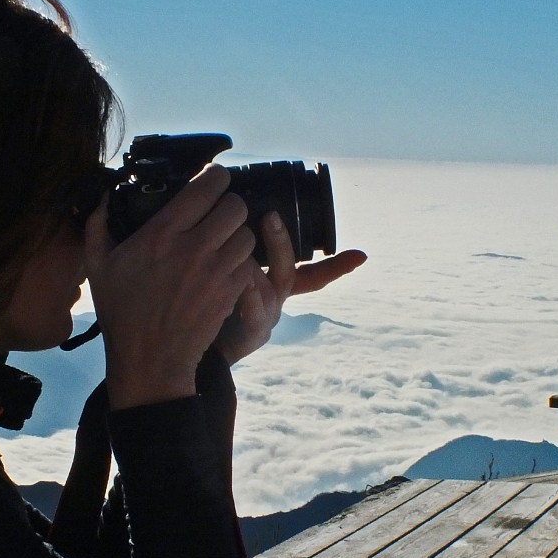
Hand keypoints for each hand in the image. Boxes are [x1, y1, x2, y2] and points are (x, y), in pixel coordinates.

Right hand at [85, 165, 259, 408]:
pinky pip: (249, 265)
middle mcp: (193, 247)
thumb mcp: (98, 267)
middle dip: (230, 205)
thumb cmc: (122, 313)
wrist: (150, 359)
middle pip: (236, 206)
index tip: (213, 179)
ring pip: (246, 234)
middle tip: (219, 213)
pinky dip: (241, 263)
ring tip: (224, 242)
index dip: (215, 177)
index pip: (205, 188)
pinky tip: (226, 268)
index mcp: (161, 234)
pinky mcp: (230, 293)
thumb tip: (102, 197)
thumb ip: (97, 226)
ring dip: (238, 234)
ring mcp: (215, 271)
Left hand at [214, 211, 367, 364]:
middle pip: (289, 271)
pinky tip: (241, 282)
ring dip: (251, 265)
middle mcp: (277, 300)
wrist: (196, 347)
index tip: (361, 256)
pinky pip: (253, 313)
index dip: (336, 265)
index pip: (312, 272)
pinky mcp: (250, 334)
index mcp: (277, 284)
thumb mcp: (229, 273)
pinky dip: (248, 297)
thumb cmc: (210, 302)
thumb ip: (237, 248)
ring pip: (266, 288)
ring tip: (237, 244)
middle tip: (270, 215)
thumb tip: (236, 210)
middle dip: (281, 242)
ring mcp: (267, 318)